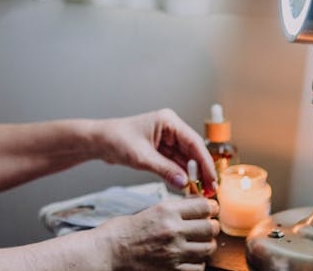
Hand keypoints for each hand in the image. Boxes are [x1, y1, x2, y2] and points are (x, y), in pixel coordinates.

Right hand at [93, 196, 218, 270]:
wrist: (109, 252)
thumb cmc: (123, 232)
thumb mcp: (151, 211)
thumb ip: (175, 210)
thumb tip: (196, 207)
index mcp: (167, 211)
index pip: (204, 206)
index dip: (211, 207)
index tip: (211, 209)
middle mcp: (173, 230)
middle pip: (210, 227)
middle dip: (211, 226)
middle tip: (207, 227)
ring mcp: (174, 252)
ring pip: (208, 248)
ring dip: (206, 245)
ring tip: (198, 243)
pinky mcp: (172, 270)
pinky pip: (198, 267)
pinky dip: (197, 262)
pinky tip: (189, 257)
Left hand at [94, 109, 217, 195]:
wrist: (99, 141)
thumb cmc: (116, 140)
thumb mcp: (142, 158)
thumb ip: (164, 170)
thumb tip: (185, 183)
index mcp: (168, 121)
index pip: (194, 143)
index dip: (205, 162)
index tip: (212, 179)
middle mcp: (171, 128)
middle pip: (193, 151)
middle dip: (201, 170)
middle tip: (210, 189)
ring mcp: (167, 139)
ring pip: (186, 158)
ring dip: (193, 174)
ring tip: (202, 191)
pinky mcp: (161, 149)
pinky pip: (176, 162)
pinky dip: (181, 174)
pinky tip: (188, 186)